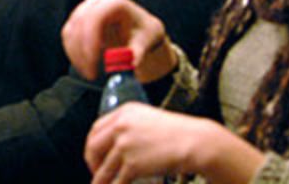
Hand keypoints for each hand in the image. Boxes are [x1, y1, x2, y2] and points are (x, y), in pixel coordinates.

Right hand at [62, 0, 175, 82]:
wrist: (139, 31)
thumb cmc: (143, 33)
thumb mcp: (147, 41)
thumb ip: (138, 52)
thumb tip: (131, 62)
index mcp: (115, 2)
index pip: (96, 17)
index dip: (91, 40)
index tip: (93, 61)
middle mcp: (97, 1)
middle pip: (79, 23)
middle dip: (82, 52)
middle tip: (91, 74)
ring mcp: (85, 8)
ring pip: (71, 30)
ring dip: (76, 55)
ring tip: (90, 73)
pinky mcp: (77, 19)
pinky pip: (68, 36)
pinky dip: (73, 53)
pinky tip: (84, 65)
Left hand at [85, 102, 264, 183]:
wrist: (196, 142)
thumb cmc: (179, 133)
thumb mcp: (148, 120)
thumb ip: (129, 127)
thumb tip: (115, 144)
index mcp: (124, 112)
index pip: (96, 128)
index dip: (92, 144)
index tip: (94, 155)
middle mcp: (121, 126)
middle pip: (93, 146)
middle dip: (92, 162)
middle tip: (97, 173)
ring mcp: (125, 144)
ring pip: (104, 167)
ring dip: (100, 180)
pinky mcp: (133, 163)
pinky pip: (118, 180)